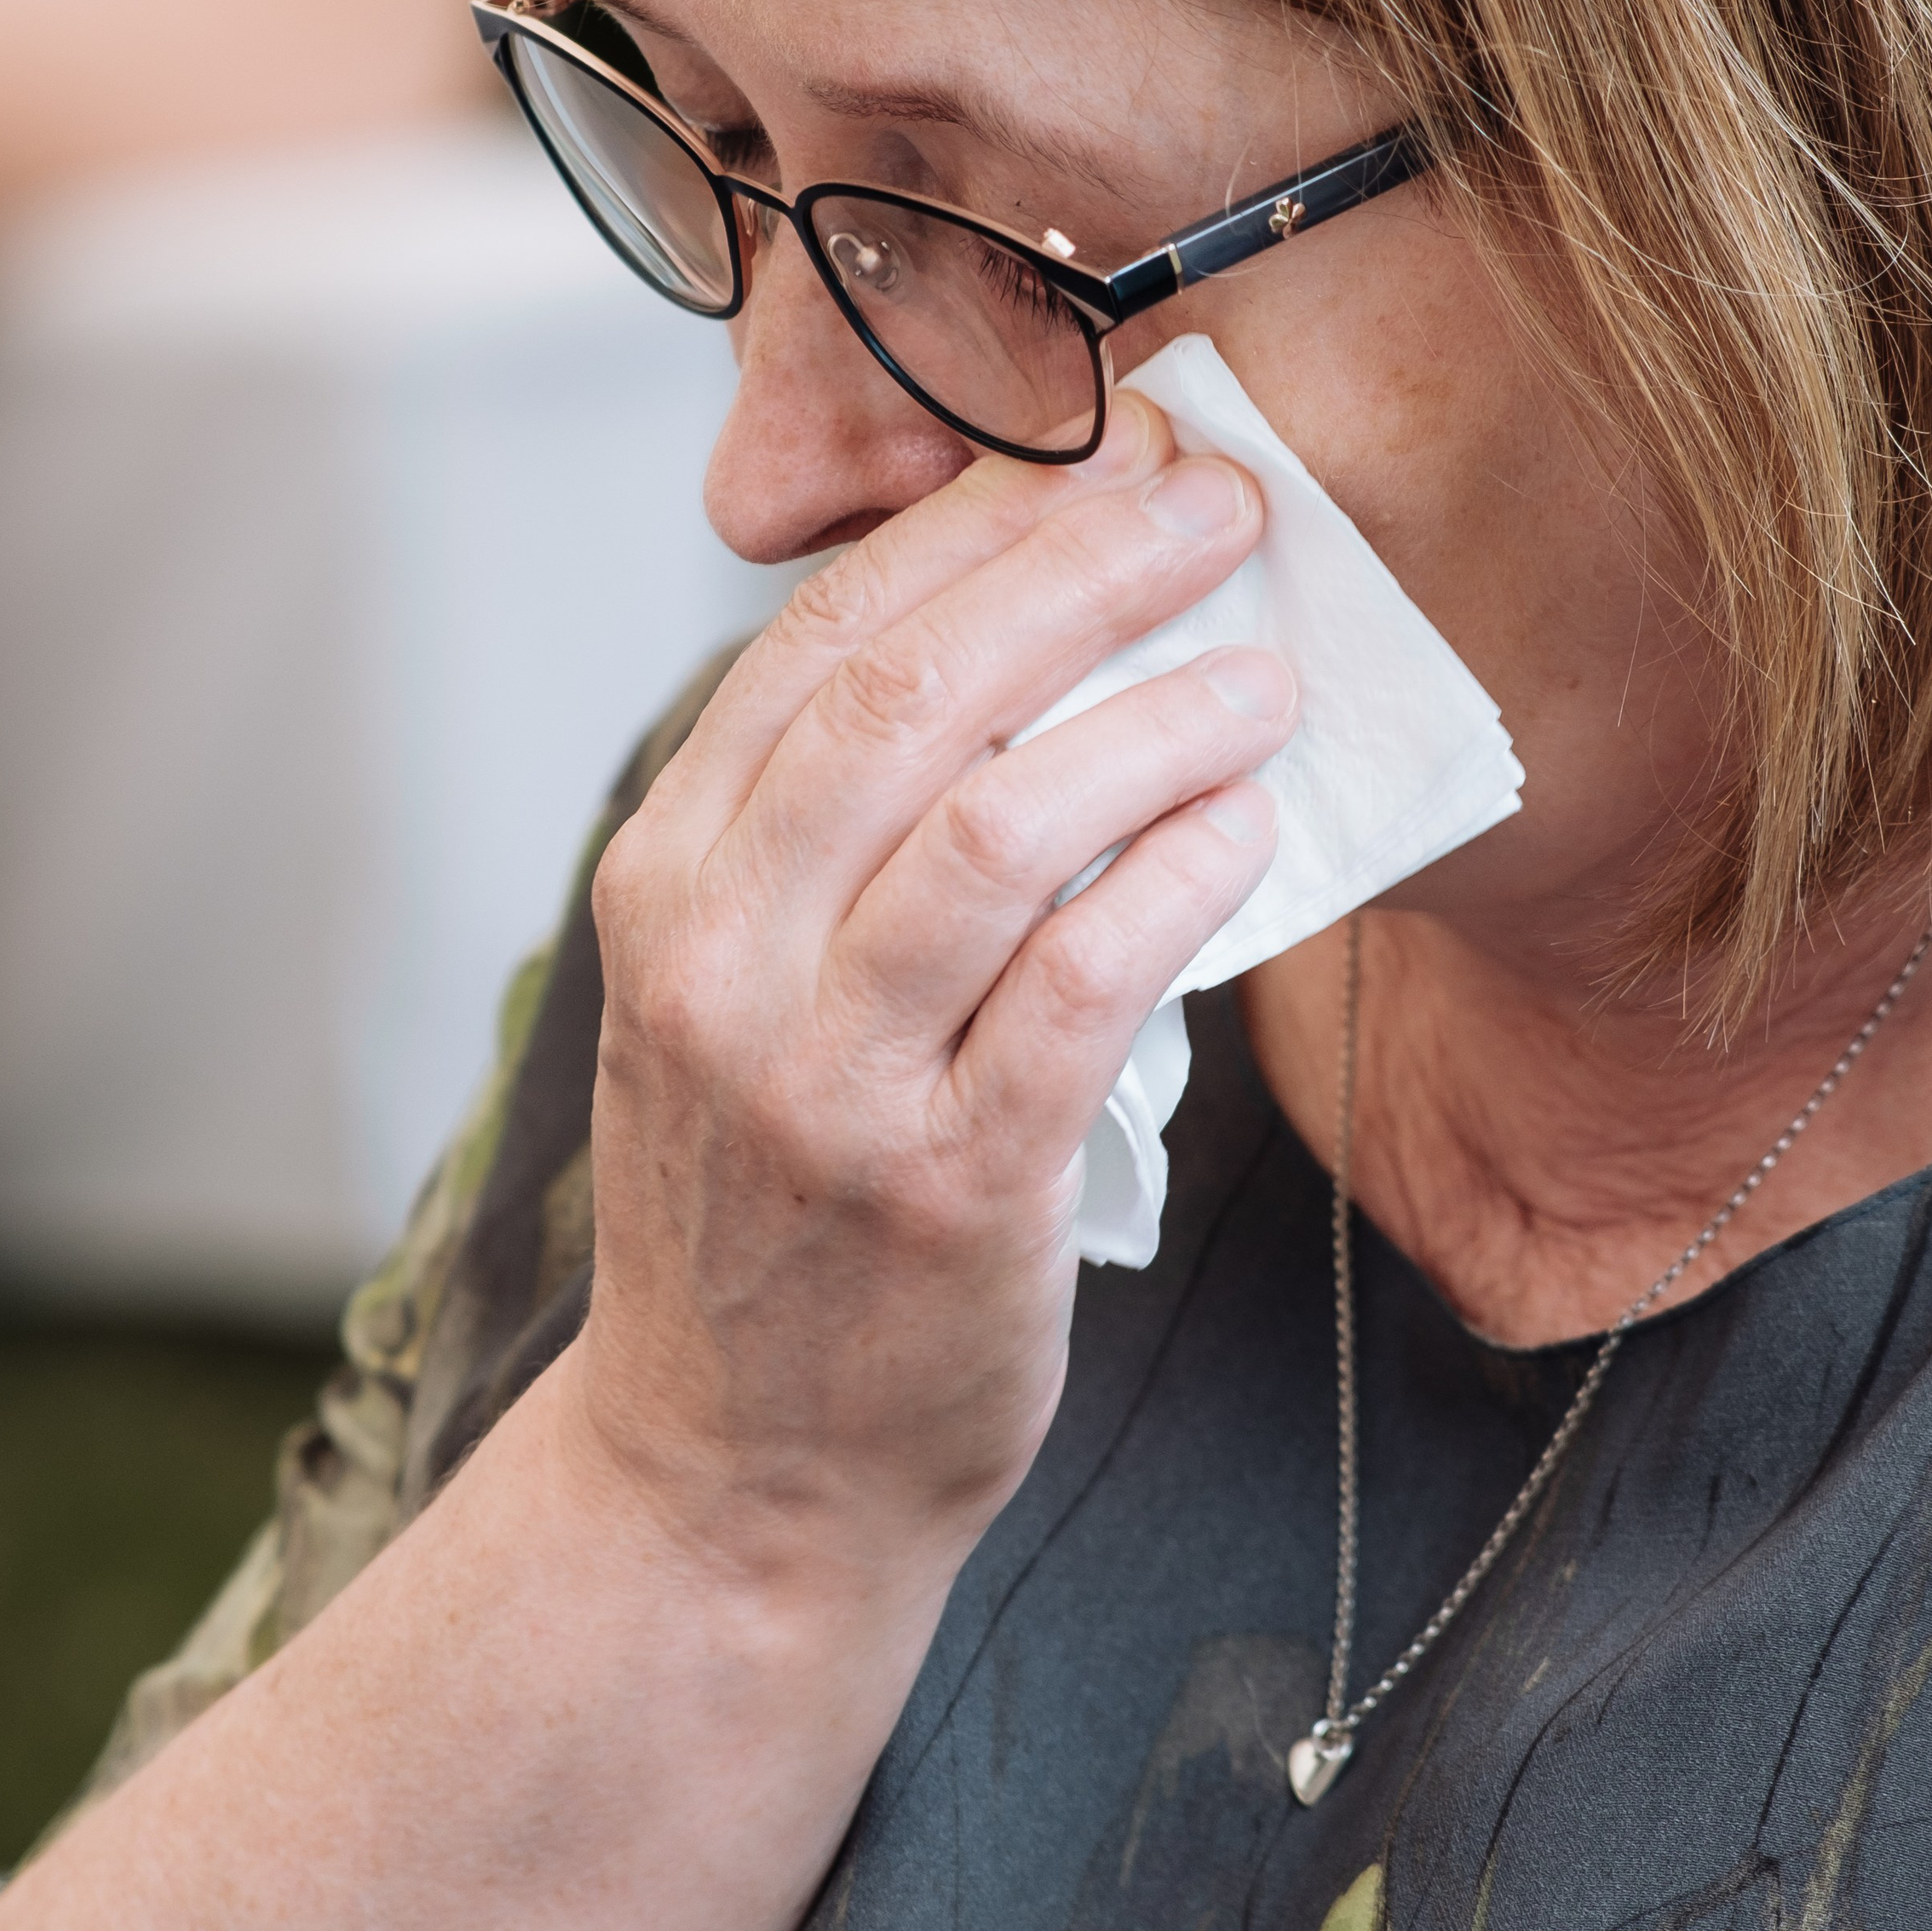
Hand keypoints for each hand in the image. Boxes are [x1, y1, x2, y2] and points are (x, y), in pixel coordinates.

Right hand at [572, 390, 1296, 1575]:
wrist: (733, 1476)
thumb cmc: (766, 1206)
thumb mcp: (728, 995)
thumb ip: (822, 834)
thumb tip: (1016, 641)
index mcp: (667, 883)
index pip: (819, 642)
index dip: (974, 526)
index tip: (1101, 454)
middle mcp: (723, 962)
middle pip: (914, 698)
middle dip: (1081, 570)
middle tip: (1216, 503)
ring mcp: (828, 1079)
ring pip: (1005, 824)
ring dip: (1157, 720)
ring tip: (1264, 674)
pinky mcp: (952, 1185)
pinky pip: (1090, 984)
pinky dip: (1182, 878)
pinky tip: (1250, 822)